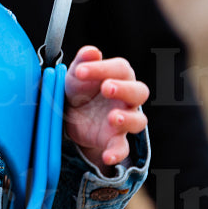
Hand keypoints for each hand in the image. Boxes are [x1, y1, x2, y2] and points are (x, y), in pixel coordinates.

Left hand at [62, 45, 148, 167]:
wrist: (68, 114)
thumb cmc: (79, 88)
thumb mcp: (77, 73)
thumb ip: (84, 61)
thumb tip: (91, 51)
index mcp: (119, 76)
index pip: (120, 69)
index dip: (102, 68)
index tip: (80, 71)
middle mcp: (127, 98)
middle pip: (138, 92)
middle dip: (124, 89)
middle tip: (106, 87)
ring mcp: (124, 120)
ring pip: (139, 120)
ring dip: (128, 119)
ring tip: (113, 118)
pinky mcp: (115, 140)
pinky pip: (123, 148)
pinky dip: (117, 153)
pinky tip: (107, 156)